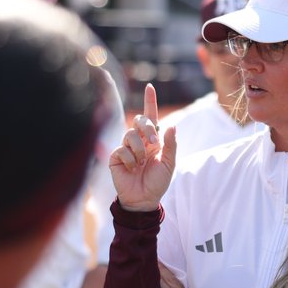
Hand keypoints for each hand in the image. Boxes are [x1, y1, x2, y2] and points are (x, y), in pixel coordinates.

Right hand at [110, 83, 176, 211]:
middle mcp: (138, 140)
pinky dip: (130, 160)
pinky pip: (121, 150)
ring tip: (141, 164)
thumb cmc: (157, 182)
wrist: (144, 199)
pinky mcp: (115, 157)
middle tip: (153, 142)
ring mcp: (126, 148)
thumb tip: (172, 125)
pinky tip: (132, 170)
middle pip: (140, 120)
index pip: (151, 117)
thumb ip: (171, 144)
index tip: (150, 87)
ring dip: (139, 150)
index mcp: (152, 140)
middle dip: (147, 127)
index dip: (150, 101)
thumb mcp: (169, 163)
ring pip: (130, 134)